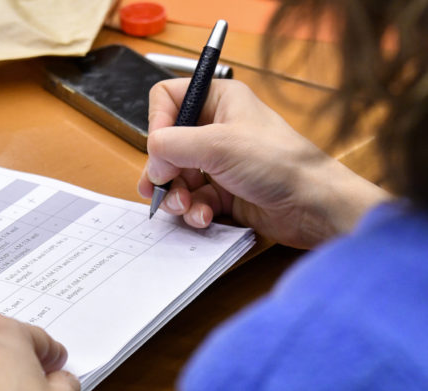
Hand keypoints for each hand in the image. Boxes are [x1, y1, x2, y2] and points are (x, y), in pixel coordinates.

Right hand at [138, 79, 389, 248]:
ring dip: (176, 195)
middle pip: (167, 144)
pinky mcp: (225, 192)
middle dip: (163, 170)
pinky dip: (194, 210)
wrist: (313, 206)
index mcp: (219, 100)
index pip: (168, 99)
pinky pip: (194, 199)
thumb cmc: (277, 163)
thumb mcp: (218, 145)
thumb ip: (172, 145)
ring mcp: (220, 162)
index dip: (158, 123)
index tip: (160, 149)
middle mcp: (217, 128)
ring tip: (184, 207)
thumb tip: (151, 160)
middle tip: (161, 188)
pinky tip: (204, 217)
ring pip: (177, 176)